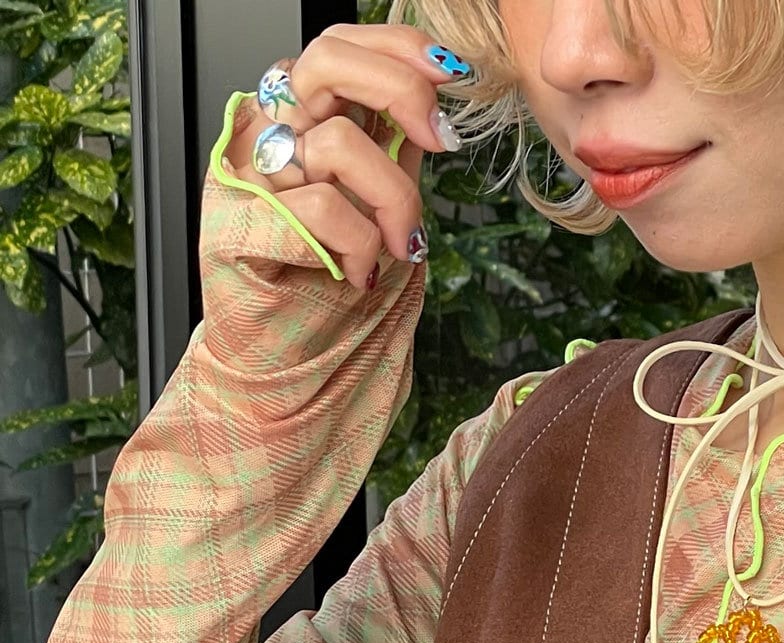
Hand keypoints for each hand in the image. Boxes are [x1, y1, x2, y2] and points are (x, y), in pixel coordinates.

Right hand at [222, 23, 474, 286]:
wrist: (282, 360)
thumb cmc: (325, 283)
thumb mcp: (372, 201)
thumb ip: (391, 149)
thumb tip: (436, 110)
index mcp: (294, 119)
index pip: (337, 45)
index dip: (396, 48)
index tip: (449, 75)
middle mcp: (263, 133)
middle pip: (326, 62)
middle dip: (400, 92)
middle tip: (438, 139)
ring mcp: (246, 177)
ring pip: (338, 142)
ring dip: (393, 199)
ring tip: (396, 245)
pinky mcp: (236, 224)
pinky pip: (324, 209)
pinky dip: (360, 245)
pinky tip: (359, 273)